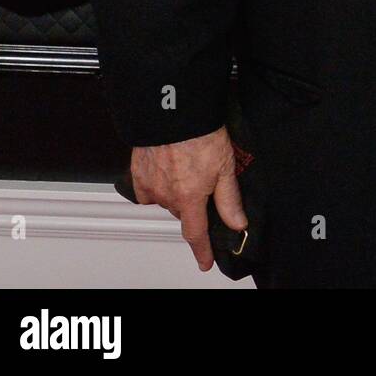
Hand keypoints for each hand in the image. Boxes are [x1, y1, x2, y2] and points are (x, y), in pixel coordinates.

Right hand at [129, 127, 246, 271]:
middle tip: (203, 183)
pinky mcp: (137, 173)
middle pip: (182, 212)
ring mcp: (150, 185)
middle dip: (194, 205)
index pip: (196, 233)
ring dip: (177, 192)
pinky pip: (149, 188)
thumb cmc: (201, 134)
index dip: (202, 251)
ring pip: (166, 199)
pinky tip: (169, 168)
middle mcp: (167, 196)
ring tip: (187, 168)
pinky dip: (159, 183)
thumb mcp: (226, 167)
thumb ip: (229, 200)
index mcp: (189, 198)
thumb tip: (238, 223)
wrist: (173, 112)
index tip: (205, 262)